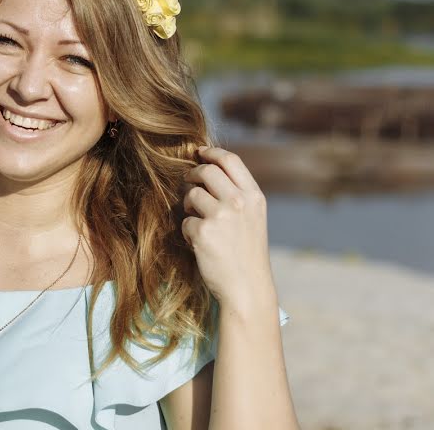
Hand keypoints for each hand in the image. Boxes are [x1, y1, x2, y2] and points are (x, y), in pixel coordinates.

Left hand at [182, 146, 276, 311]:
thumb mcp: (252, 217)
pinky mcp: (202, 232)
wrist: (247, 288)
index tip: (199, 152)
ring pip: (192, 195)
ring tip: (199, 222)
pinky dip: (188, 231)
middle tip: (187, 181)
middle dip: (192, 174)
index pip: (231, 160)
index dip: (212, 152)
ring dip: (189, 205)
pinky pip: (185, 221)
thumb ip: (237, 194)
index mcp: (254, 197)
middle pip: (207, 171)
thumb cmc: (247, 253)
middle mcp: (239, 202)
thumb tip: (209, 168)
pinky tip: (200, 244)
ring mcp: (221, 216)